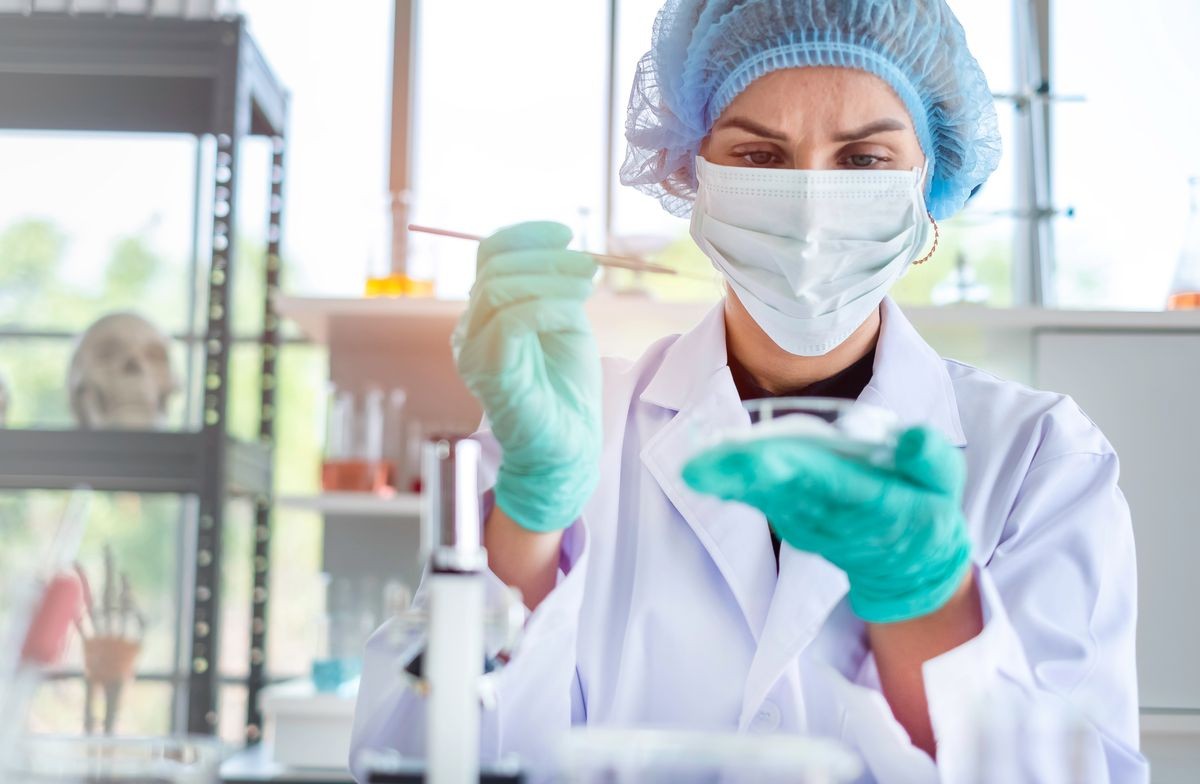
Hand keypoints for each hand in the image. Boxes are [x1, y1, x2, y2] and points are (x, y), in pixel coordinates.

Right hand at [453, 221, 600, 532]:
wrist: (569, 449)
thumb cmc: (567, 389)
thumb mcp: (563, 323)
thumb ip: (554, 287)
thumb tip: (564, 246)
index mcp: (485, 315)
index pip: (489, 255)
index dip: (526, 235)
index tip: (567, 234)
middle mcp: (470, 330)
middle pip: (494, 267)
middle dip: (545, 256)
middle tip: (588, 266)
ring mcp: (474, 352)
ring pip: (499, 289)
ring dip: (550, 279)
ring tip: (586, 287)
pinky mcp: (491, 373)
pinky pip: (510, 322)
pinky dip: (547, 307)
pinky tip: (573, 316)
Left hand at [682, 426, 971, 622]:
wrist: (912, 568)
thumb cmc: (927, 508)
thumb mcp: (947, 484)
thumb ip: (929, 457)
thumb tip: (907, 436)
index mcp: (881, 506)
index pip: (834, 484)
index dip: (797, 470)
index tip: (757, 455)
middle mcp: (840, 521)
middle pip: (789, 493)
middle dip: (747, 476)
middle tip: (702, 463)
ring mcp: (813, 528)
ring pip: (770, 501)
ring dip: (733, 484)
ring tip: (698, 464)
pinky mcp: (795, 527)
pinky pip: (765, 505)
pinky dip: (737, 490)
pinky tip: (709, 472)